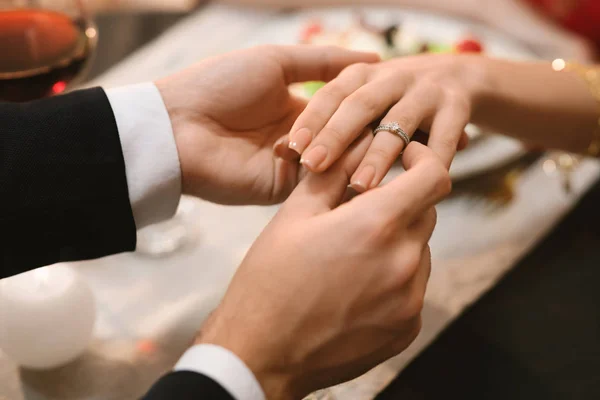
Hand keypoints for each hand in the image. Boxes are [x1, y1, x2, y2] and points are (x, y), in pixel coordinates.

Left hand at [155, 45, 378, 204]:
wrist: (177, 124)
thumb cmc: (219, 84)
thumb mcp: (276, 61)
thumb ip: (324, 61)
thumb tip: (374, 57)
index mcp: (299, 108)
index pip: (347, 111)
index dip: (370, 105)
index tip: (399, 98)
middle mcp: (302, 140)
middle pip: (349, 138)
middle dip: (369, 130)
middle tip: (398, 125)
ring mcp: (294, 167)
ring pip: (340, 162)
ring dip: (357, 151)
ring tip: (382, 140)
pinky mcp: (283, 190)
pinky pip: (320, 182)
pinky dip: (338, 170)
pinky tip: (358, 159)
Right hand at [196, 138, 450, 398]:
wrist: (262, 353)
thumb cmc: (270, 280)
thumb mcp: (295, 214)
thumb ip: (335, 172)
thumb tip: (361, 143)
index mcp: (376, 226)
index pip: (434, 176)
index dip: (422, 158)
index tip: (403, 159)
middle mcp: (404, 262)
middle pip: (426, 212)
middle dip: (400, 202)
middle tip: (360, 210)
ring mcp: (410, 300)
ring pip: (420, 250)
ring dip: (397, 241)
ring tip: (352, 255)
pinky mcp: (407, 328)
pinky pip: (414, 287)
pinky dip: (394, 277)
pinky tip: (356, 286)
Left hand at [277, 54, 483, 190]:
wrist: (452, 75)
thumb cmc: (391, 96)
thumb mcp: (356, 91)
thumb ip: (327, 111)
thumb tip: (285, 147)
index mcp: (360, 76)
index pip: (330, 96)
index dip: (312, 120)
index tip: (292, 148)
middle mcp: (391, 79)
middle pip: (360, 107)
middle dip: (337, 136)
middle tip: (315, 166)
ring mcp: (425, 92)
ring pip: (398, 126)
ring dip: (379, 156)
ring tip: (361, 185)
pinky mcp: (457, 106)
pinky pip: (442, 140)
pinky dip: (430, 162)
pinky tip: (415, 188)